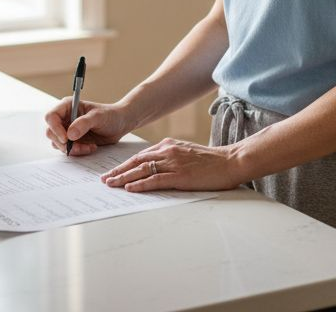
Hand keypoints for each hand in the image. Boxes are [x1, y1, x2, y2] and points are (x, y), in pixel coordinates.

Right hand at [44, 98, 133, 155]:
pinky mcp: (72, 141)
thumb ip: (84, 124)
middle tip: (77, 147)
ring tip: (88, 147)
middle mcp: (65, 118)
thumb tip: (70, 135)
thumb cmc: (110, 115)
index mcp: (67, 106)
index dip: (55, 128)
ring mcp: (67, 130)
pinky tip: (90, 147)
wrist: (120, 124)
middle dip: (63, 142)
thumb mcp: (98, 117)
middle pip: (51, 132)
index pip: (51, 117)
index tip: (66, 138)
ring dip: (71, 149)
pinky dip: (77, 152)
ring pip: (57, 143)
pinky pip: (67, 150)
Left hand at [101, 138, 244, 192]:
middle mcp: (168, 151)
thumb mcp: (186, 153)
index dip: (124, 164)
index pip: (140, 155)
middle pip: (136, 161)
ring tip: (111, 185)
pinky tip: (130, 188)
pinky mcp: (180, 176)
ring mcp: (173, 163)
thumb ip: (170, 157)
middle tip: (104, 180)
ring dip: (124, 178)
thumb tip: (154, 166)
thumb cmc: (211, 161)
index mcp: (168, 145)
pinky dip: (140, 184)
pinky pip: (155, 180)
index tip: (112, 172)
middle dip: (118, 171)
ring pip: (142, 170)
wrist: (230, 161)